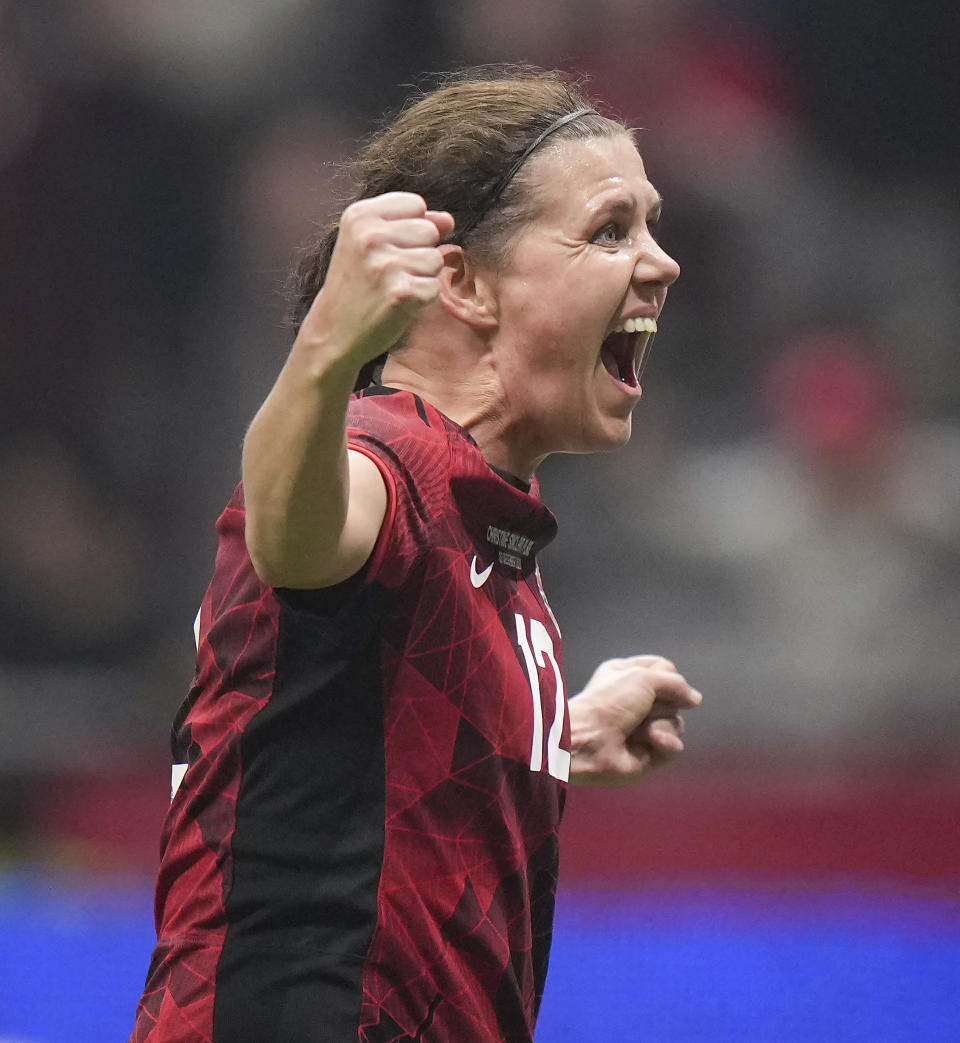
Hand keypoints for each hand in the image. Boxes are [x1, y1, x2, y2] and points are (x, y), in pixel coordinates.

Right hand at [300, 192, 455, 371]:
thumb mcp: (370, 244)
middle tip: (389, 273)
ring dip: (421, 277)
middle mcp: (371, 236)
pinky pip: (434, 287)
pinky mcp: (401, 293)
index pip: (416, 204)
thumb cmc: (356, 285)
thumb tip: (448, 220)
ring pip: (436, 259)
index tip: (389, 248)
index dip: (411, 228)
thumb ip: (409, 224)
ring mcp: (386, 265)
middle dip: (419, 252)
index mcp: (360, 216)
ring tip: (393, 287)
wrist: (333, 332)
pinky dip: (421, 299)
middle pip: (430, 230)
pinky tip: (397, 304)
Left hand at [568, 655, 701, 784]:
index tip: (658, 679)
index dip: (668, 676)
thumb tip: (695, 699)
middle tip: (641, 708)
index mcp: (627, 676)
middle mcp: (635, 701)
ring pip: (675, 723)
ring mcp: (642, 729)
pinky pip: (674, 747)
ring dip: (661, 725)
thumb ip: (675, 683)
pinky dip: (665, 744)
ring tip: (640, 730)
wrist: (588, 741)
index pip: (664, 670)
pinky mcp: (648, 754)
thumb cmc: (608, 702)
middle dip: (662, 703)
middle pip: (674, 699)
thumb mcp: (643, 677)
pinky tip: (651, 743)